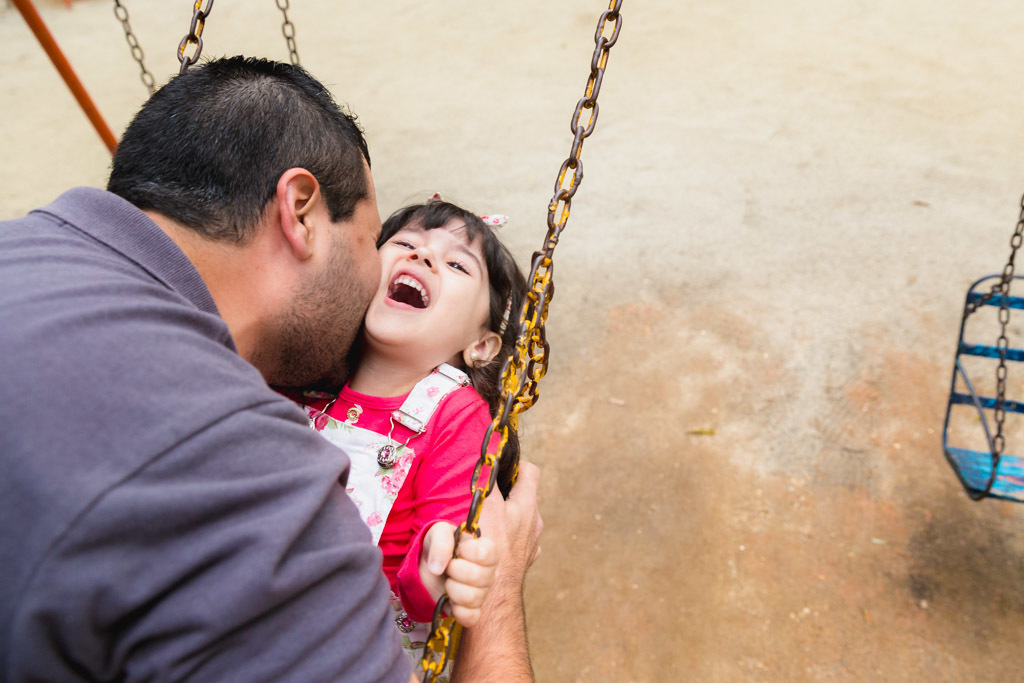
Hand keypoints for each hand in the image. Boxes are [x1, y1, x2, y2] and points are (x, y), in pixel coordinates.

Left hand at [419, 522, 497, 627]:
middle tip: (448, 567)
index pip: (489, 553)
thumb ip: (440, 542)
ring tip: (447, 582)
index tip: (459, 550)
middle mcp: (488, 573)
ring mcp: (481, 593)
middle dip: (455, 571)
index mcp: (485, 550)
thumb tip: (437, 568)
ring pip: (473, 597)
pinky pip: (472, 617)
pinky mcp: (471, 611)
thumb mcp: (437, 533)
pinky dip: (457, 611)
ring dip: (452, 589)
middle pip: (480, 577)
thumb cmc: (439, 546)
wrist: (428, 566)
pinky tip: (449, 601)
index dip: (471, 552)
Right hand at [478, 460, 542, 584]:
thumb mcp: (485, 507)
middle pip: (525, 496)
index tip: (500, 468)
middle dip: (507, 494)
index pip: (530, 471)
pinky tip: (491, 545)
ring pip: (521, 520)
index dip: (516, 465)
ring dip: (506, 519)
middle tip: (487, 496)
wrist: (495, 595)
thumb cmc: (489, 549)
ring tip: (486, 523)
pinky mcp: (525, 559)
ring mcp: (531, 543)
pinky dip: (507, 540)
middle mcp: (534, 522)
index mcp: (527, 505)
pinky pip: (517, 542)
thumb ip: (487, 482)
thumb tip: (487, 461)